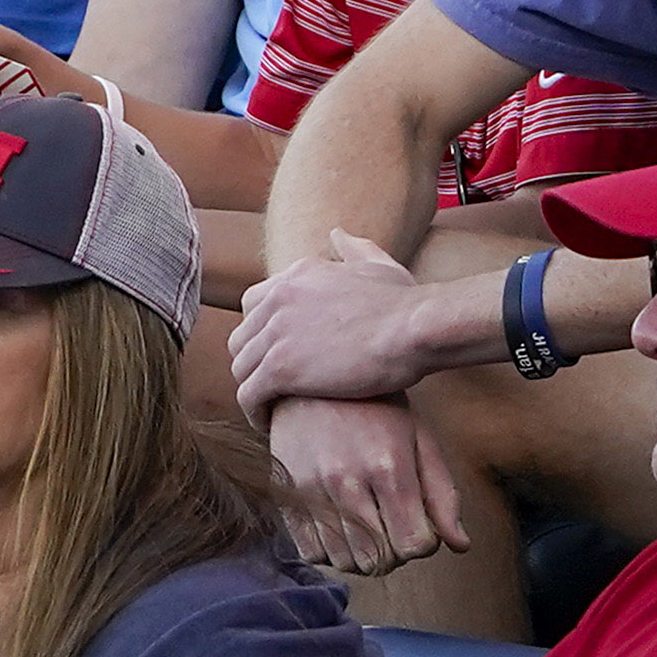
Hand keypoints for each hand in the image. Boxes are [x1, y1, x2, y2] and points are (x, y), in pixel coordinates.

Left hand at [227, 232, 448, 418]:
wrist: (415, 328)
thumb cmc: (406, 303)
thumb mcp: (378, 264)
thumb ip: (354, 249)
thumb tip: (336, 233)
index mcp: (295, 276)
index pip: (253, 304)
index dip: (262, 333)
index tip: (278, 354)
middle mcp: (277, 299)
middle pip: (241, 337)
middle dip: (253, 363)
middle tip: (272, 387)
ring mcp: (276, 332)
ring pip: (241, 368)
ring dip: (253, 390)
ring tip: (271, 409)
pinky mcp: (281, 368)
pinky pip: (248, 394)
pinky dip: (254, 412)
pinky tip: (270, 423)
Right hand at [265, 393, 469, 572]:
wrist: (312, 375)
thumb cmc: (375, 407)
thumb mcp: (419, 439)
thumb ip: (442, 494)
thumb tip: (460, 546)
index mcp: (387, 466)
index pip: (415, 545)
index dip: (424, 541)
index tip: (419, 523)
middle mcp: (347, 480)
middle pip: (380, 559)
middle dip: (394, 551)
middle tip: (392, 525)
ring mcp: (311, 488)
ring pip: (345, 561)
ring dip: (362, 554)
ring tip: (366, 526)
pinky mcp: (285, 493)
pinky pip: (311, 551)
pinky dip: (330, 550)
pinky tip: (339, 526)